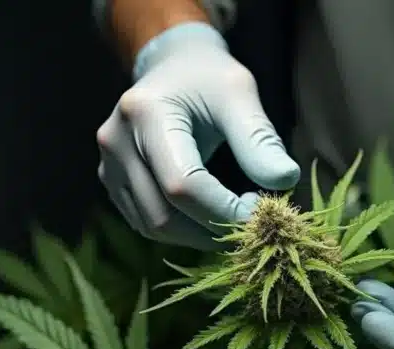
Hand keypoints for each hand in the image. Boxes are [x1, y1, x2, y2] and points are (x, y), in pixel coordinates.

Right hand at [96, 23, 299, 249]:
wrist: (171, 67)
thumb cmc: (209, 78)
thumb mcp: (239, 93)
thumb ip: (259, 138)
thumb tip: (285, 181)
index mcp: (145, 113)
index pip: (182, 184)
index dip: (223, 210)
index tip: (261, 213)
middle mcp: (115, 141)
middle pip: (163, 214)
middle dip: (213, 228)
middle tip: (253, 223)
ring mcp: (108, 164)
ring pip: (153, 226)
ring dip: (199, 235)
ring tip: (234, 220)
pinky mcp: (111, 181)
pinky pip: (145, 222)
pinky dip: (182, 230)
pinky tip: (211, 217)